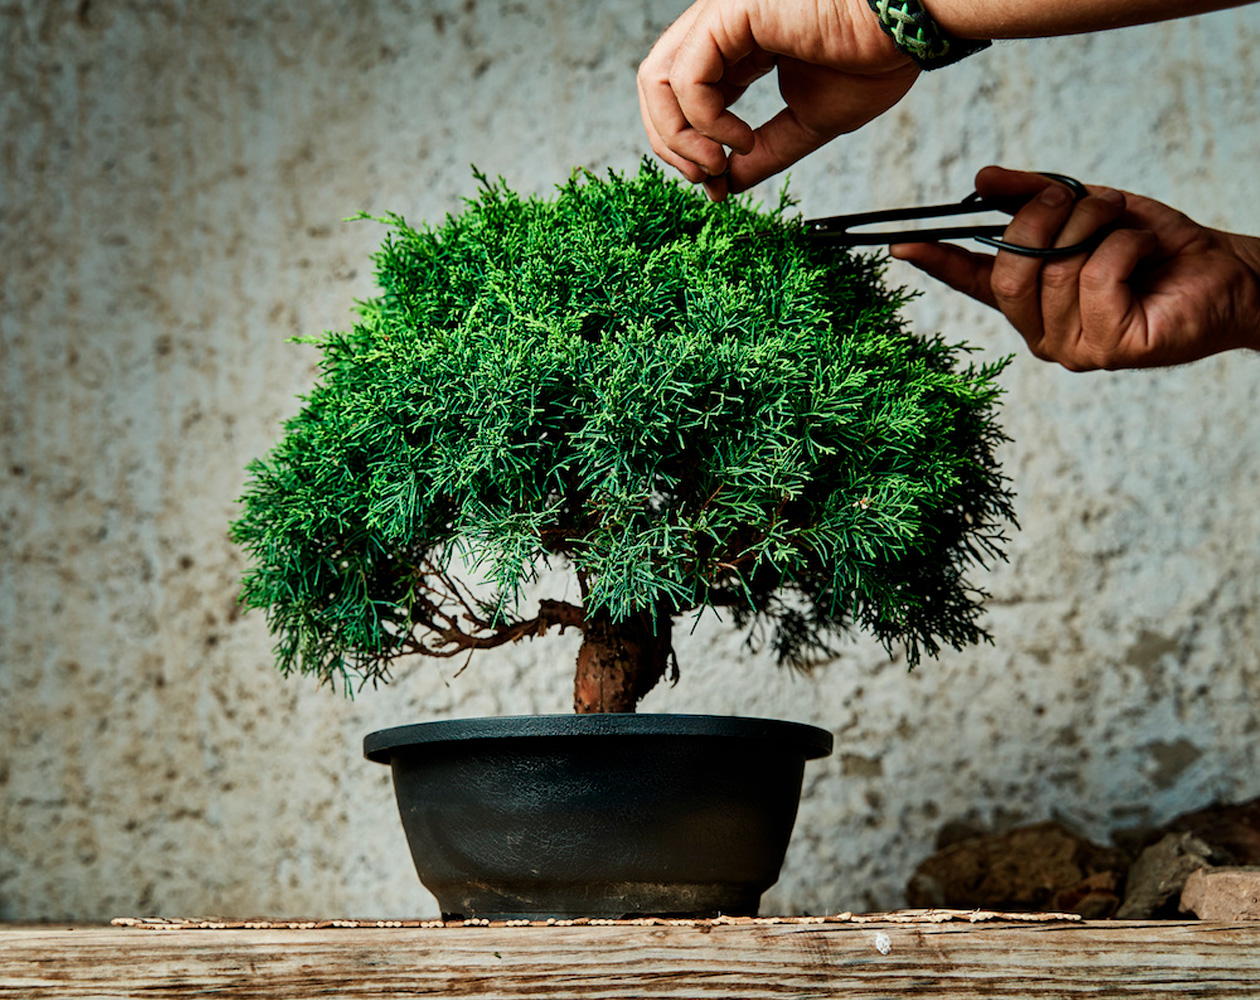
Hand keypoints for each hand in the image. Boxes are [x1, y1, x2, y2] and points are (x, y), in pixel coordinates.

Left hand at [638, 0, 919, 199]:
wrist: (911, 27)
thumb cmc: (874, 59)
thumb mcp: (808, 123)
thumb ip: (763, 153)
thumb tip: (724, 186)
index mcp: (737, 48)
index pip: (681, 97)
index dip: (686, 146)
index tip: (715, 184)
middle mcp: (720, 28)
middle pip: (654, 88)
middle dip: (669, 144)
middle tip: (707, 179)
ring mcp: (721, 16)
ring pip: (656, 80)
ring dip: (677, 137)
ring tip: (716, 165)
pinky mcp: (730, 12)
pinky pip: (686, 78)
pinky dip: (702, 121)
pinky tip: (739, 139)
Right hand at [890, 167, 1259, 369]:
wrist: (1226, 273)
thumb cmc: (1156, 249)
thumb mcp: (1089, 211)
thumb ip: (1035, 197)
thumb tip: (981, 181)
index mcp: (1032, 301)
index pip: (974, 281)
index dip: (938, 261)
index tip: (901, 244)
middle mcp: (1042, 332)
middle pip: (1012, 269)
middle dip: (1045, 218)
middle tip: (1083, 198)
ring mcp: (1072, 347)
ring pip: (1057, 267)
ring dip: (1098, 226)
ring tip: (1126, 226)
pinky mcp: (1108, 349)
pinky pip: (1097, 276)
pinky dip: (1125, 246)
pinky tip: (1144, 256)